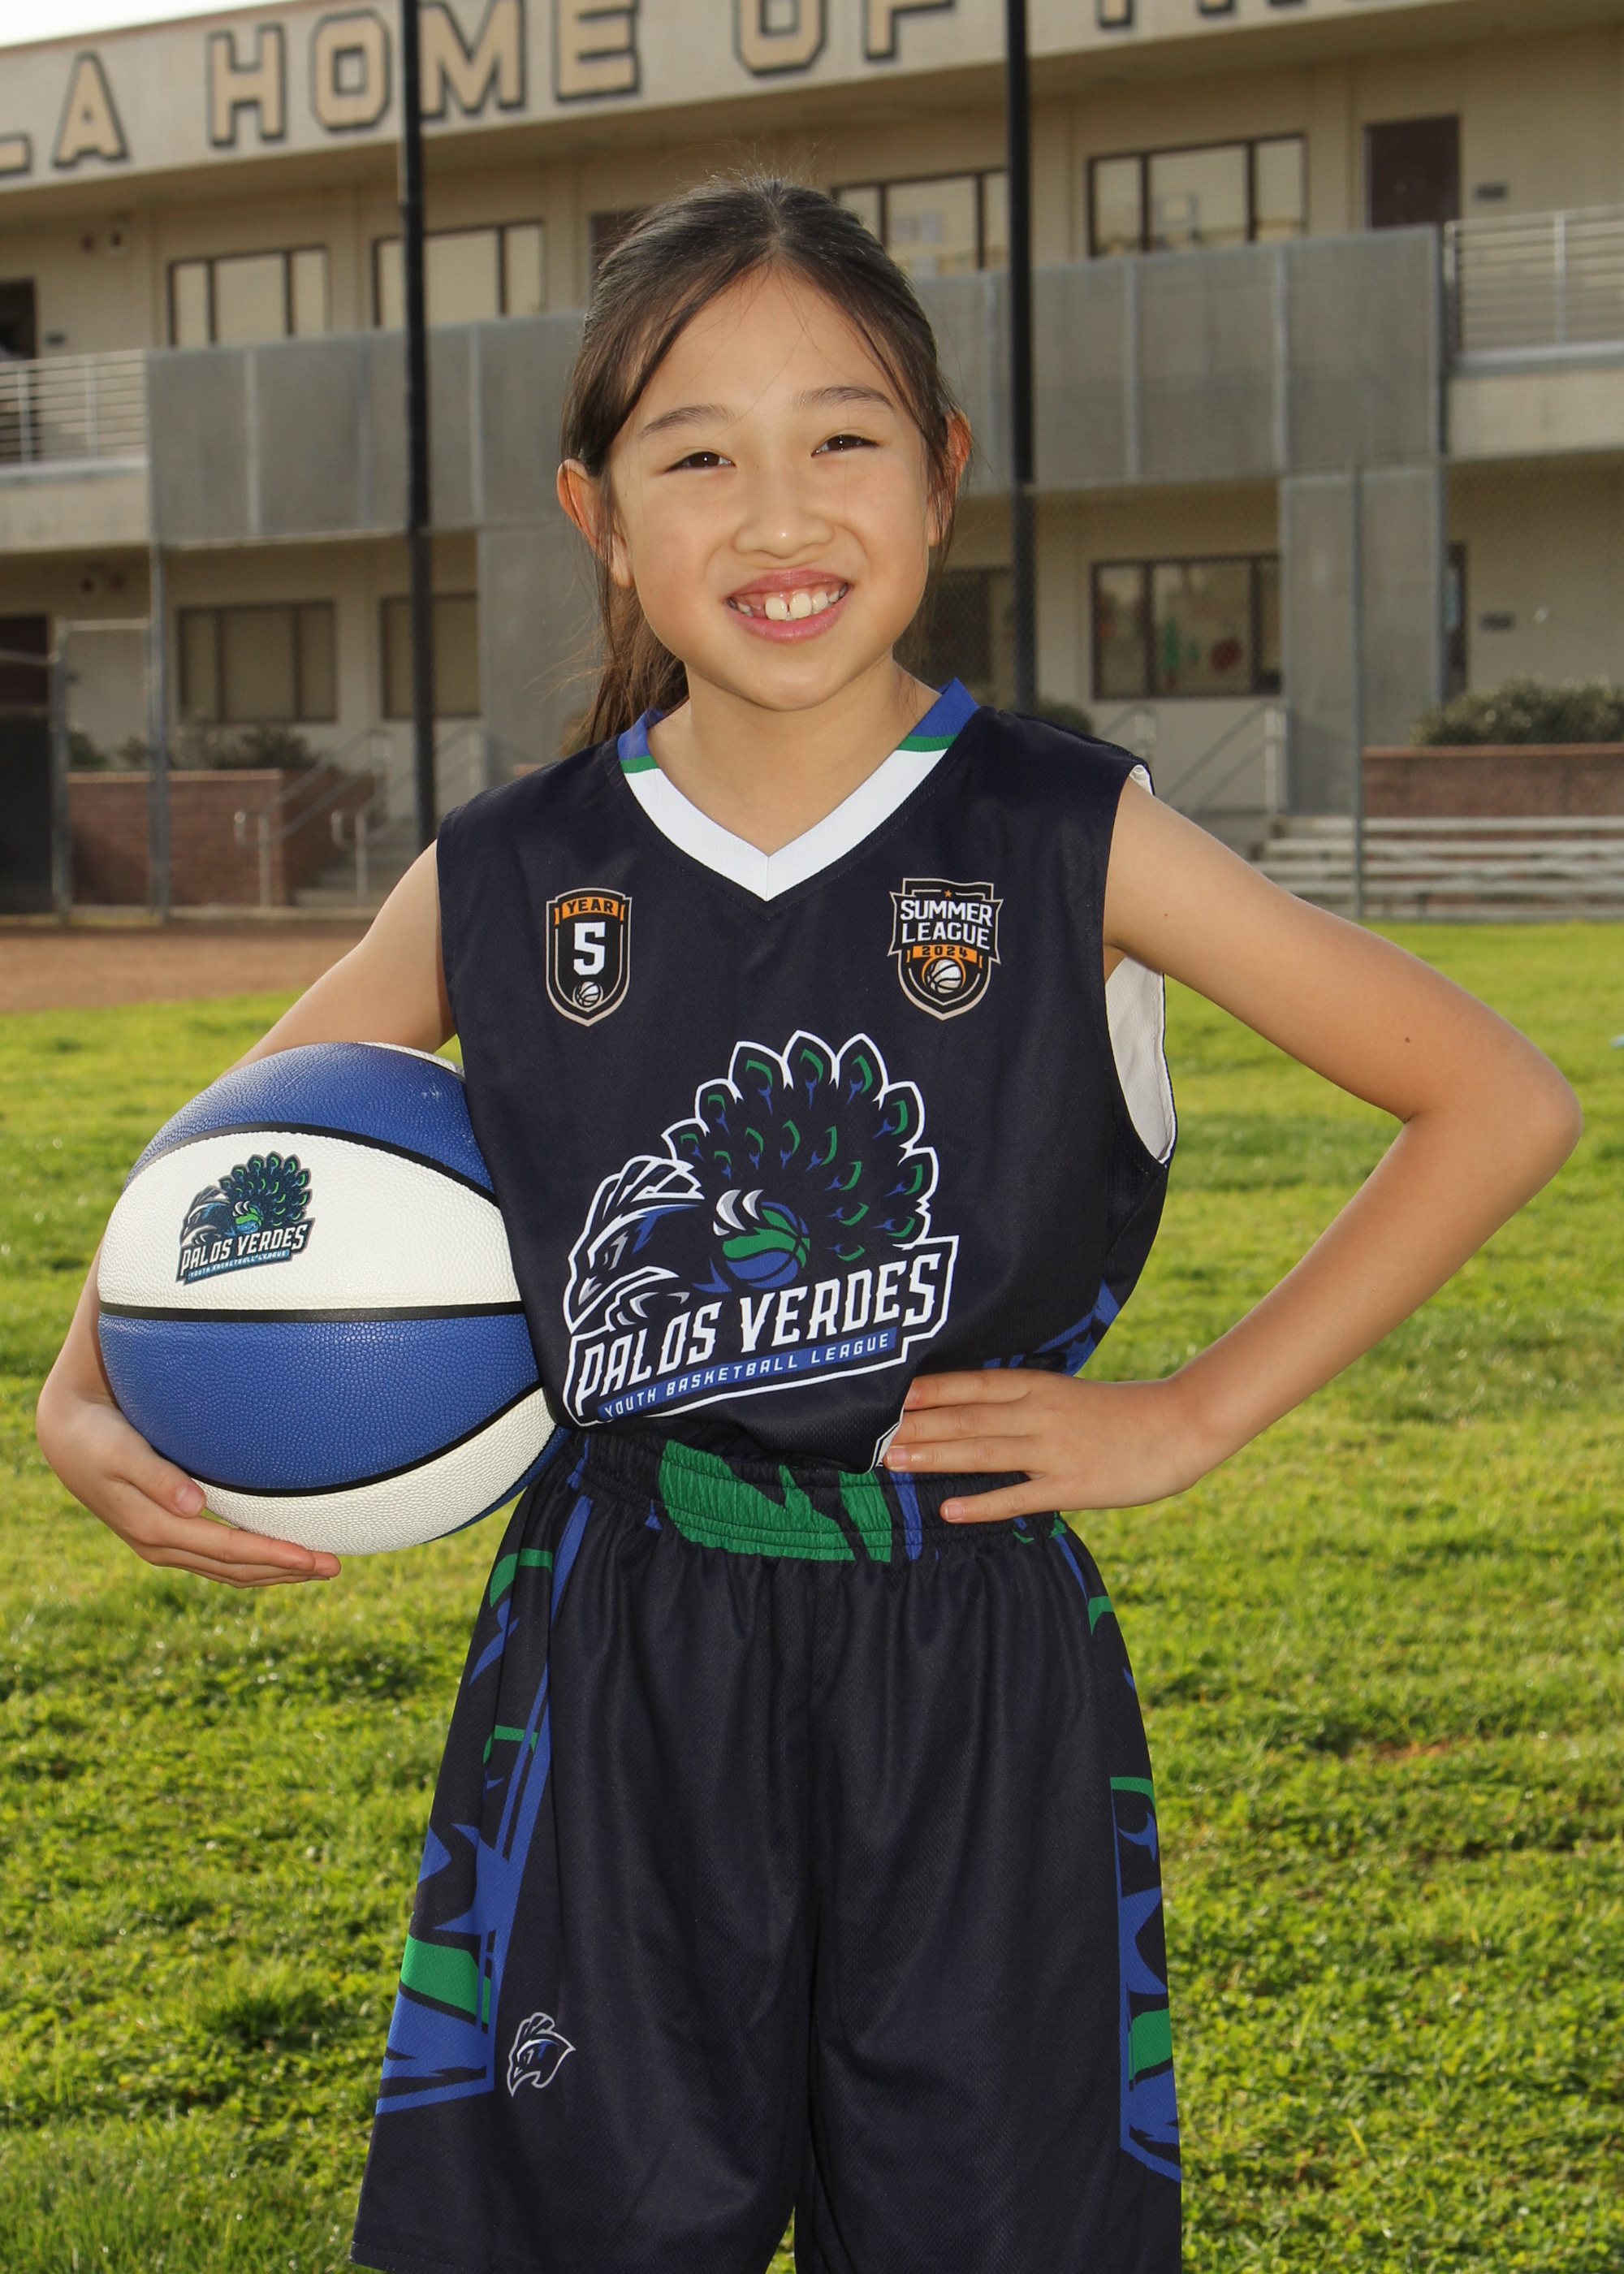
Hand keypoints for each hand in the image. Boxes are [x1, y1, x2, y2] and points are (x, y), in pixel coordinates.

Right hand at [37, 1316, 339, 1588]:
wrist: (66, 1436)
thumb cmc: (98, 1435)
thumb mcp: (122, 1451)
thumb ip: (156, 1476)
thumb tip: (194, 1505)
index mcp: (154, 1528)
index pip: (228, 1550)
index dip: (273, 1555)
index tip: (312, 1557)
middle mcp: (162, 1545)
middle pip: (236, 1569)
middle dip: (286, 1570)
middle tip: (336, 1565)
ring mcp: (165, 1544)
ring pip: (230, 1571)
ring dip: (276, 1571)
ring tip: (320, 1567)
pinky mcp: (169, 1533)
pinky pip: (219, 1559)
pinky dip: (254, 1562)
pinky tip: (280, 1555)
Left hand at [884, 1369, 1207, 1523]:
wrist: (1178, 1426)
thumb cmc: (1118, 1412)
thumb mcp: (1066, 1394)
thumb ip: (1023, 1402)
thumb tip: (972, 1410)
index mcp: (1038, 1386)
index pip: (972, 1384)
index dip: (929, 1390)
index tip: (886, 1394)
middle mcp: (1039, 1413)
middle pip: (966, 1418)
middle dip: (917, 1427)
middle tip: (868, 1434)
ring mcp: (1053, 1450)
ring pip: (983, 1452)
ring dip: (935, 1457)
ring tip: (892, 1462)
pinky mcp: (1071, 1486)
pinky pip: (1018, 1497)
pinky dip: (982, 1503)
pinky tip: (947, 1510)